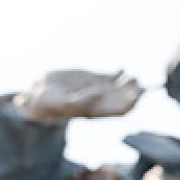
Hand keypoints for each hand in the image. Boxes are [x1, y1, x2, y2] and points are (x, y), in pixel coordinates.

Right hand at [13, 69, 141, 123]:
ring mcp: (100, 89)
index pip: (122, 110)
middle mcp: (103, 101)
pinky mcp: (94, 78)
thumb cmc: (52, 103)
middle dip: (135, 91)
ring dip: (130, 82)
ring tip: (134, 77)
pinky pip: (112, 77)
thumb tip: (100, 93)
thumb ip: (83, 100)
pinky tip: (122, 69)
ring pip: (121, 87)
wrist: (41, 93)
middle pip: (126, 98)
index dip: (133, 102)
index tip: (138, 93)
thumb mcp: (66, 103)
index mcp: (99, 110)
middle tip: (138, 82)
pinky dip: (119, 73)